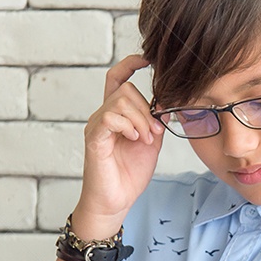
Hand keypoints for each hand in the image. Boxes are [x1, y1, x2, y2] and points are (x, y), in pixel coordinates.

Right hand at [73, 55, 165, 236]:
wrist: (116, 201)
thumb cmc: (130, 173)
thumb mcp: (151, 142)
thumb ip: (156, 120)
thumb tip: (166, 102)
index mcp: (117, 115)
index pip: (117, 78)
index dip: (130, 64)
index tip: (147, 59)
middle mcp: (103, 116)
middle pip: (125, 89)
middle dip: (146, 109)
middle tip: (154, 132)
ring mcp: (96, 126)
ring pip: (120, 101)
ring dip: (141, 119)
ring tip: (145, 139)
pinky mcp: (94, 139)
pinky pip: (110, 117)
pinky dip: (128, 125)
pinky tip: (135, 139)